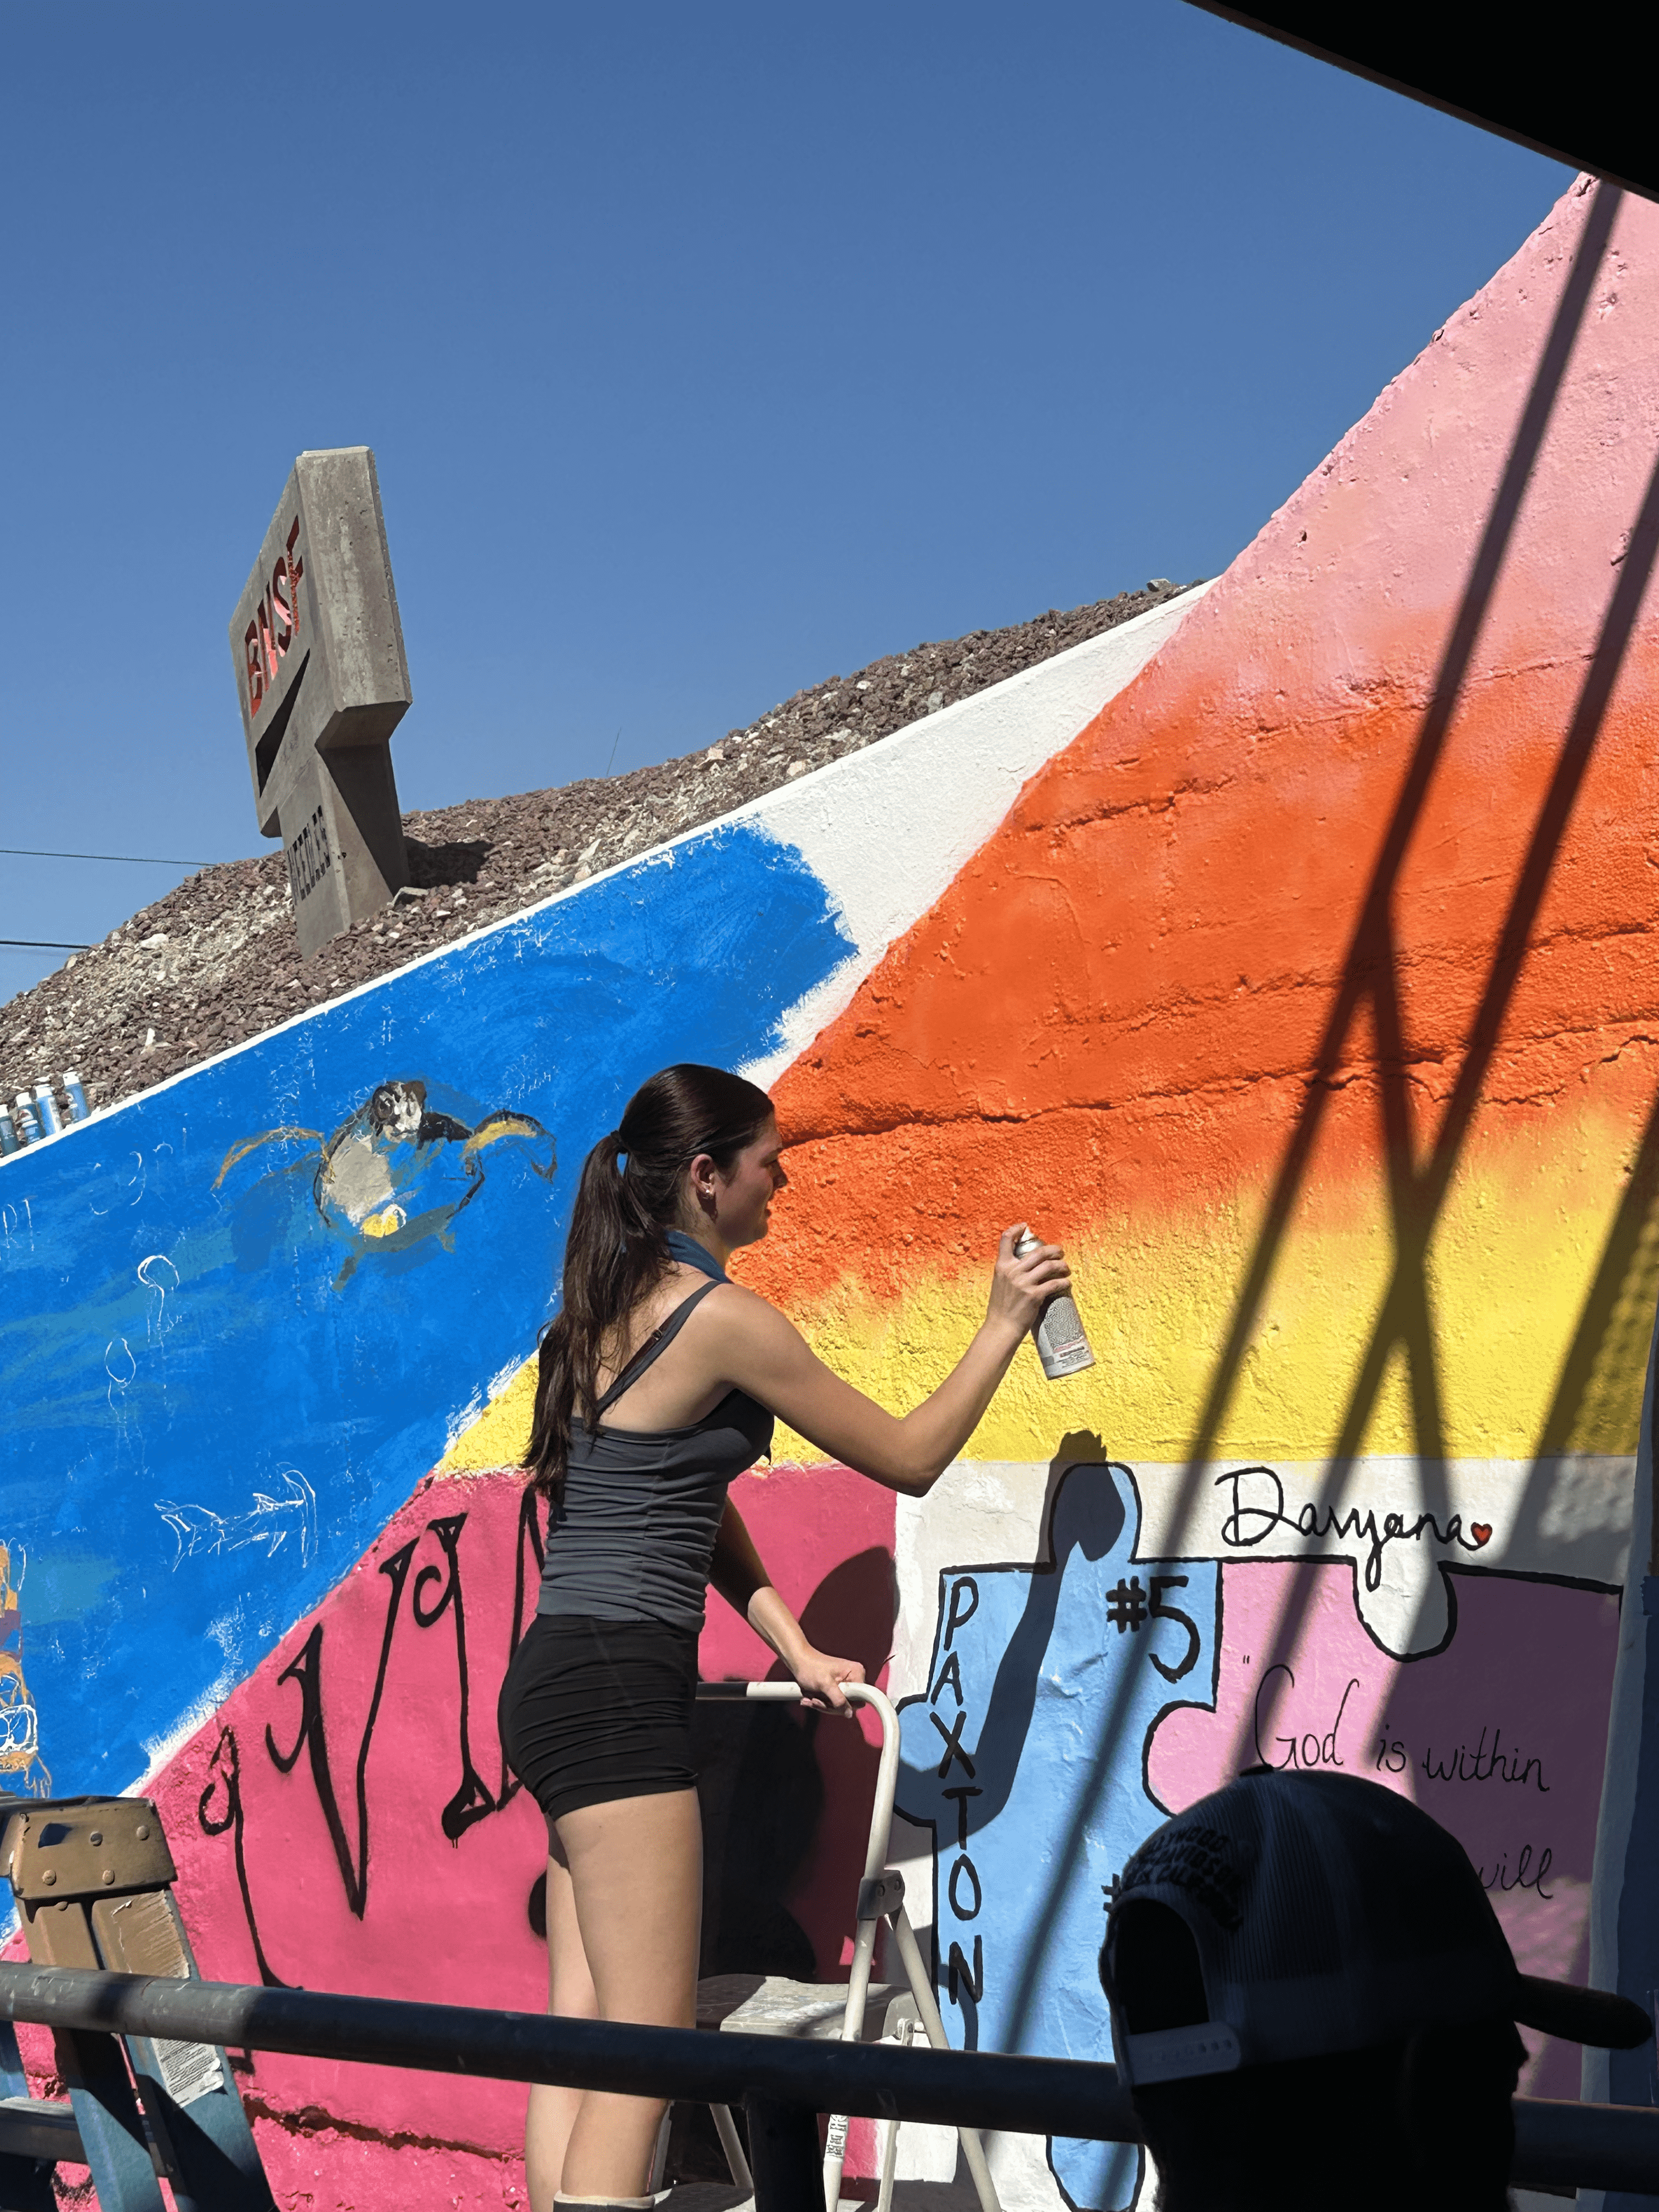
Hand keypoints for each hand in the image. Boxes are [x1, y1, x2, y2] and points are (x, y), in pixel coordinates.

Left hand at [789, 1647, 866, 1714]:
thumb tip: (849, 1713)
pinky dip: (821, 1703)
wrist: (798, 1661)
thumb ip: (839, 1699)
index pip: (861, 1698)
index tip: (831, 1702)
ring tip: (811, 1698)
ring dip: (823, 1705)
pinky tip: (811, 1698)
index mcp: (856, 1673)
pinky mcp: (837, 1689)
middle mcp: (854, 1679)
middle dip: (830, 1706)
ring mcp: (846, 1685)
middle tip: (816, 1700)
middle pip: (850, 1705)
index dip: (847, 1704)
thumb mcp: (825, 1684)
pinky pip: (833, 1703)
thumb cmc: (810, 1667)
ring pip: (840, 1706)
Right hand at [986, 1223, 1070, 1341]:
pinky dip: (1064, 1282)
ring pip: (1049, 1266)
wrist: (1001, 1327)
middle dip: (1054, 1250)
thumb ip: (1010, 1271)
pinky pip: (1054, 1283)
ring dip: (1062, 1265)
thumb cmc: (1001, 1307)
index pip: (1006, 1239)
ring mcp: (1024, 1283)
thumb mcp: (1000, 1283)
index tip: (1025, 1226)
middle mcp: (1013, 1272)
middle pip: (1038, 1252)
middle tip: (1060, 1252)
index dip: (1016, 1229)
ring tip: (1066, 1268)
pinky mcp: (1034, 1296)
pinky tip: (1067, 1283)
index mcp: (1002, 1266)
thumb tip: (1025, 1263)